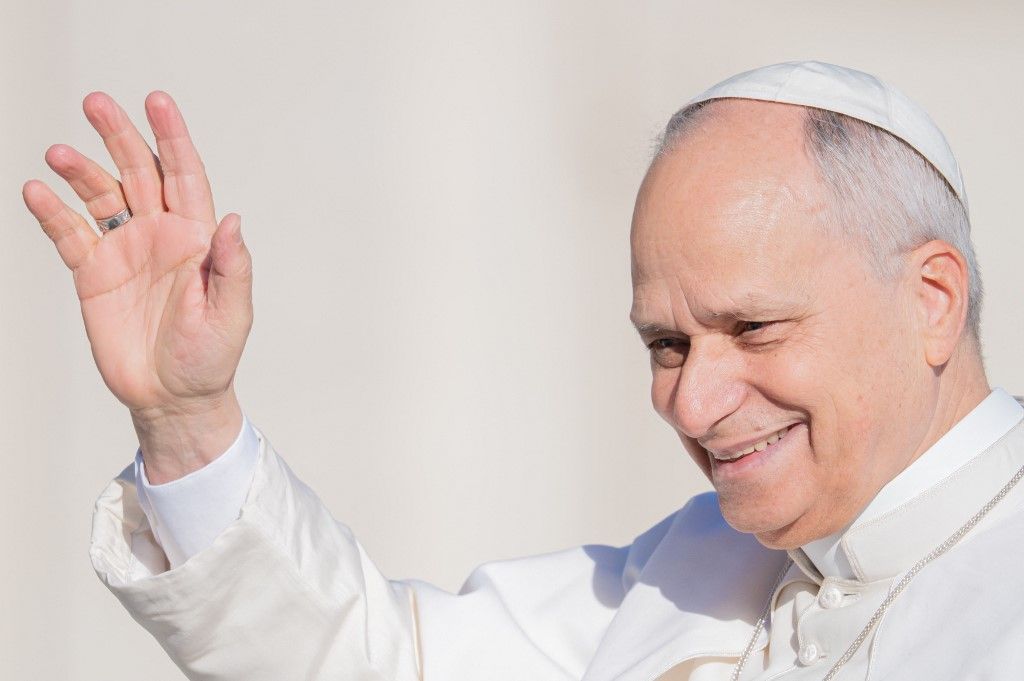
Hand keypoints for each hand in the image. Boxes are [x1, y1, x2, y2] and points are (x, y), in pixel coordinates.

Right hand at [23, 92, 252, 481]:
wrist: (173, 397)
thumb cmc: (210, 357)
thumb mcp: (230, 314)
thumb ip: (231, 267)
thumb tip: (233, 220)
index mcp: (197, 238)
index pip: (184, 176)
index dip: (172, 137)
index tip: (157, 101)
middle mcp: (160, 235)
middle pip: (138, 172)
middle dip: (119, 136)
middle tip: (96, 103)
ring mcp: (125, 251)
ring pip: (100, 196)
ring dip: (80, 171)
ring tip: (59, 152)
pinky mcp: (95, 274)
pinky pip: (70, 234)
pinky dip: (53, 213)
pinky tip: (37, 192)